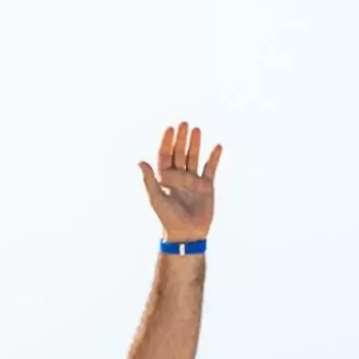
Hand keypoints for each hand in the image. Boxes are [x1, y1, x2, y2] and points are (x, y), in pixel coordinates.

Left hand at [139, 122, 221, 242]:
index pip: (165, 155)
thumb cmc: (168, 218)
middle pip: (180, 152)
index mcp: (165, 177)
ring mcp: (193, 180)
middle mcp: (179, 176)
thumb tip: (140, 162)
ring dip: (195, 144)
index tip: (170, 129)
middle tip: (184, 124)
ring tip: (197, 129)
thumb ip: (149, 180)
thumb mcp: (156, 198)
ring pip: (194, 157)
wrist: (187, 234)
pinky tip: (217, 147)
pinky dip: (214, 158)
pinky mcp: (206, 186)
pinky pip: (210, 168)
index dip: (167, 142)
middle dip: (181, 138)